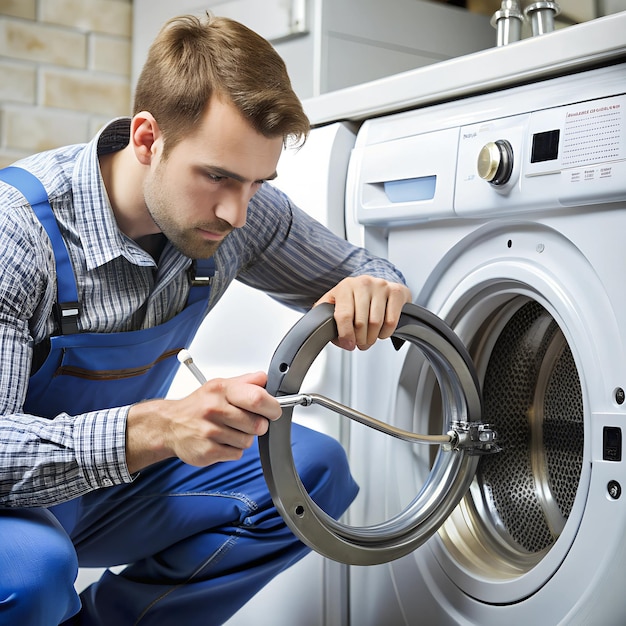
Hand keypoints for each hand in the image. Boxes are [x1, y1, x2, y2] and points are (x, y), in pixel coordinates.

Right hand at [125, 371, 281, 472]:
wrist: (169, 425)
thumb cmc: (198, 406)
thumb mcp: (219, 386)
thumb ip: (245, 382)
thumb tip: (265, 378)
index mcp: (221, 390)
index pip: (257, 398)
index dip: (272, 406)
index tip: (274, 410)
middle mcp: (214, 409)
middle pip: (257, 424)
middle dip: (258, 425)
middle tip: (248, 421)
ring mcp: (209, 432)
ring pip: (248, 441)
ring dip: (244, 438)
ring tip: (229, 431)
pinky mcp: (207, 452)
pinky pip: (236, 454)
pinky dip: (233, 450)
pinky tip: (221, 441)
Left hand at [315, 275, 411, 350]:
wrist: (378, 286)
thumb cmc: (356, 298)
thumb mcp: (336, 303)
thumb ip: (327, 319)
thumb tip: (337, 339)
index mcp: (345, 287)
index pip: (343, 315)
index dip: (345, 335)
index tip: (348, 344)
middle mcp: (363, 283)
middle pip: (360, 323)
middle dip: (360, 339)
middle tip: (360, 343)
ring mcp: (381, 286)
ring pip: (376, 323)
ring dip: (372, 338)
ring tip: (369, 339)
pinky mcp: (396, 292)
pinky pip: (391, 322)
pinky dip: (385, 333)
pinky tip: (381, 331)